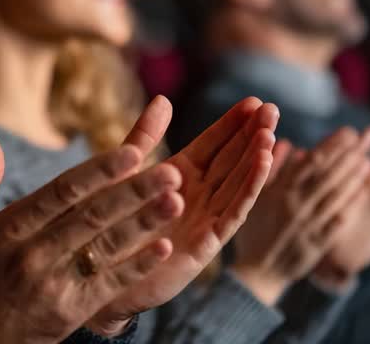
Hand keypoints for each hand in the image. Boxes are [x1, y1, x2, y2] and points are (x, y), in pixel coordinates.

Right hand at [0, 134, 183, 342]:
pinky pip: (108, 284)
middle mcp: (35, 251)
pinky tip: (164, 248)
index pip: (62, 191)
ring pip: (106, 246)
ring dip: (144, 223)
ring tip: (177, 202)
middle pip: (93, 215)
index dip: (99, 171)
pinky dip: (137, 266)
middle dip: (135, 192)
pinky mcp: (69, 311)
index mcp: (12, 226)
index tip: (132, 152)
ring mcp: (54, 282)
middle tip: (173, 171)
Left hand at [87, 96, 277, 332]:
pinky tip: (261, 166)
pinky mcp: (204, 243)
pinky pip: (232, 213)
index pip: (212, 144)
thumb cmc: (110, 221)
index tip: (254, 100)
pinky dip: (248, 190)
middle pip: (231, 160)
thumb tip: (163, 99)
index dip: (232, 124)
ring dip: (255, 161)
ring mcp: (203, 219)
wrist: (98, 271)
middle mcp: (196, 195)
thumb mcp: (128, 171)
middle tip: (271, 108)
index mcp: (179, 175)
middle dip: (251, 135)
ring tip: (269, 134)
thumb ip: (145, 136)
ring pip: (237, 184)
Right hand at [229, 126, 369, 303]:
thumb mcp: (251, 197)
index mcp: (278, 192)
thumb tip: (287, 143)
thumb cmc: (254, 230)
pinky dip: (350, 206)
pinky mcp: (318, 244)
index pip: (310, 163)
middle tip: (365, 139)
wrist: (258, 271)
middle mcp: (296, 206)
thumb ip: (269, 170)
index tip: (348, 132)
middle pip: (327, 176)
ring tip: (368, 161)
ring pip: (335, 197)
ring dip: (353, 178)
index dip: (331, 146)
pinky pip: (337, 222)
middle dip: (347, 156)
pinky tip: (362, 192)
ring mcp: (309, 225)